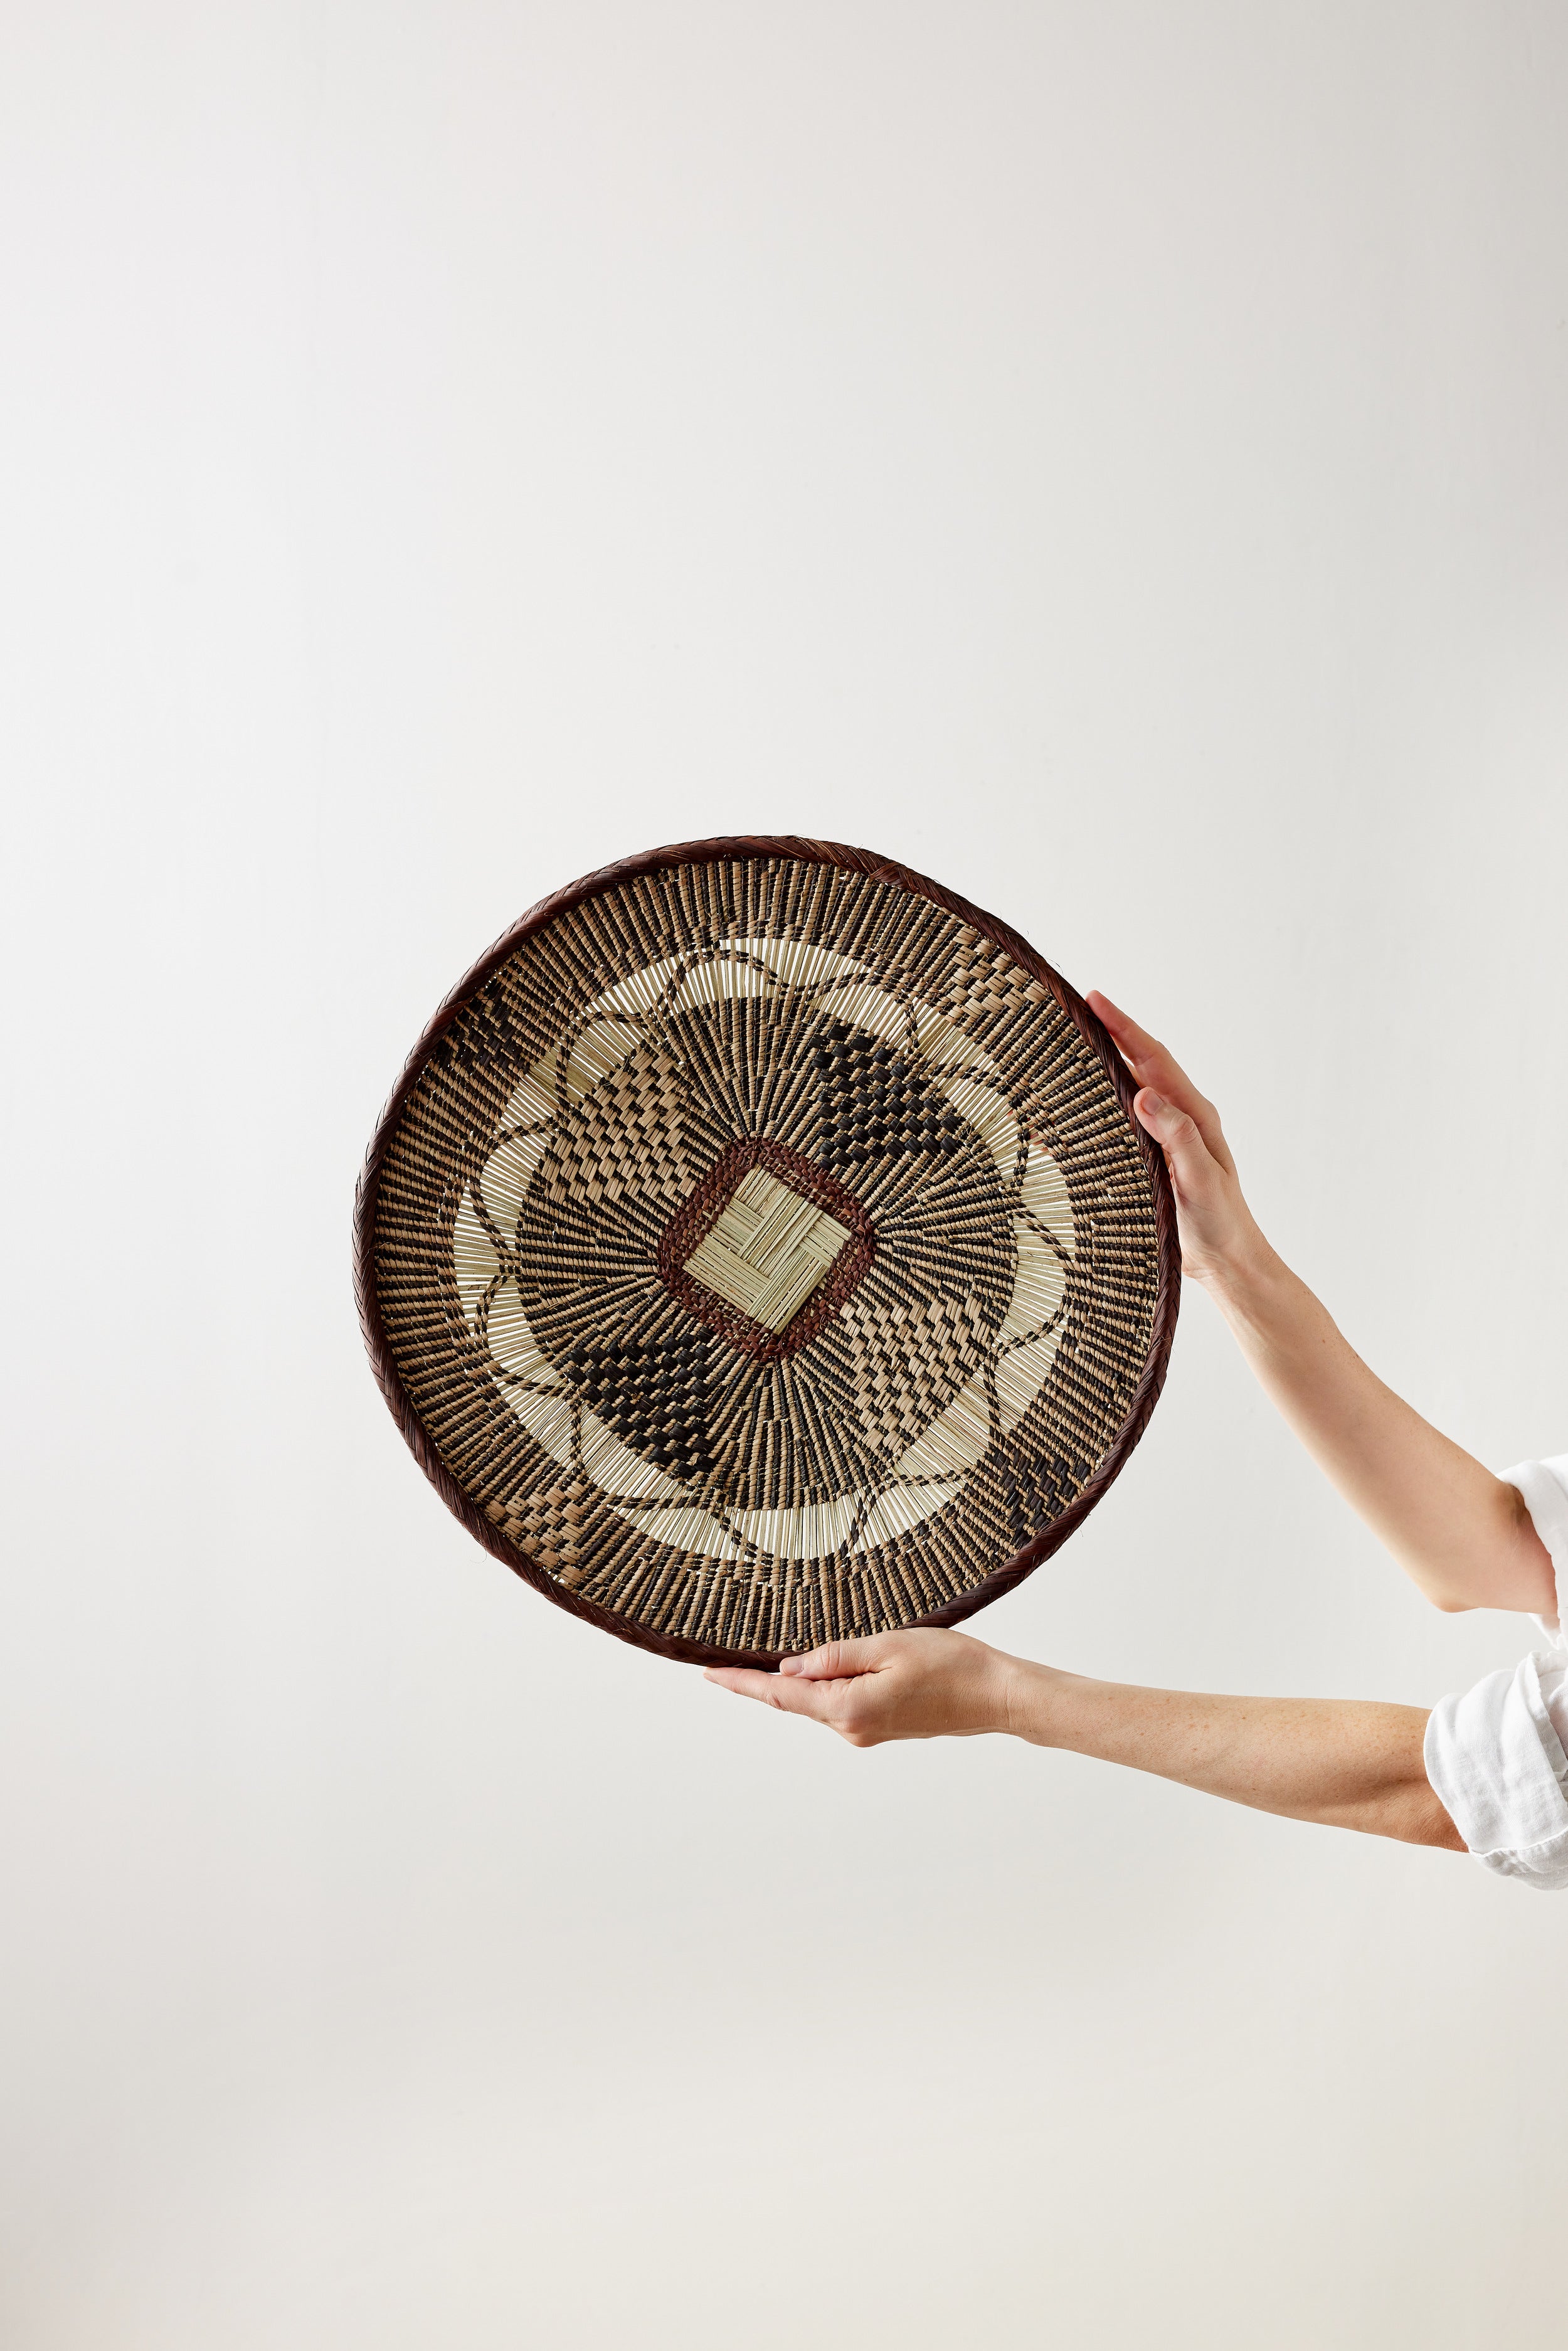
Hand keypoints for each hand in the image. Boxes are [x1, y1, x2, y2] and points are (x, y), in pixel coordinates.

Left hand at [704, 1628, 1017, 1746]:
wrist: (996, 1695)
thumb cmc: (951, 1664)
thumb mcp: (889, 1645)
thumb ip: (836, 1657)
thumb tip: (790, 1670)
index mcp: (849, 1708)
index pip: (782, 1695)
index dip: (742, 1683)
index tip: (708, 1675)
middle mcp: (852, 1728)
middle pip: (795, 1703)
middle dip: (759, 1684)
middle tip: (719, 1666)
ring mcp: (867, 1732)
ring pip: (817, 1704)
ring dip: (792, 1686)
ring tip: (759, 1665)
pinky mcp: (881, 1727)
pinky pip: (838, 1706)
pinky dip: (820, 1690)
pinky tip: (813, 1674)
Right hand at [1086, 990, 1267, 1289]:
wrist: (1227, 1262)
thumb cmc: (1219, 1224)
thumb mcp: (1201, 1179)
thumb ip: (1177, 1137)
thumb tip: (1143, 1094)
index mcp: (1194, 1114)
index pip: (1153, 1058)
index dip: (1124, 1027)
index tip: (1095, 1000)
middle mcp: (1179, 1118)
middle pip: (1139, 1064)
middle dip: (1108, 1035)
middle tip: (1073, 1012)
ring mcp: (1164, 1138)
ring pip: (1126, 1092)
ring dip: (1098, 1070)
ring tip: (1063, 1053)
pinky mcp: (1151, 1159)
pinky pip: (1118, 1125)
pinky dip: (1092, 1114)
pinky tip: (1063, 1120)